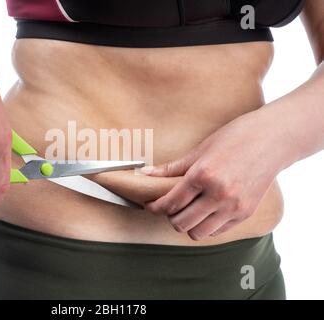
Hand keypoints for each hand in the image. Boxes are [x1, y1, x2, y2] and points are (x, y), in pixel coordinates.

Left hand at [143, 111, 291, 239]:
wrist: (272, 140)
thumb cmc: (234, 138)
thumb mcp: (200, 150)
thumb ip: (172, 168)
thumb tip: (145, 174)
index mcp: (203, 175)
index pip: (171, 202)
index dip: (155, 206)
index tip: (151, 204)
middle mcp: (219, 194)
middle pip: (181, 223)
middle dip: (170, 216)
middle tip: (169, 206)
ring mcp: (234, 206)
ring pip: (198, 233)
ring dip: (188, 224)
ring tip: (187, 210)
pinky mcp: (245, 213)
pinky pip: (217, 231)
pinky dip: (206, 225)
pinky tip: (205, 212)